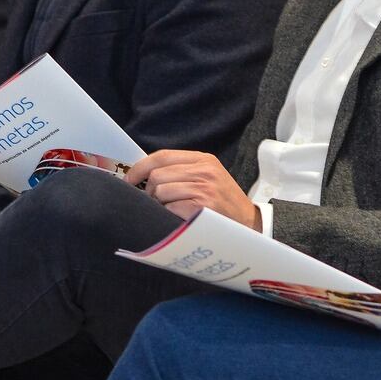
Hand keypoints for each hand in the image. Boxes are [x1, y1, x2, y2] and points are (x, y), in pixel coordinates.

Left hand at [127, 150, 259, 227]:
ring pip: (160, 191)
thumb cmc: (224, 204)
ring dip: (160, 205)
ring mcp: (204, 188)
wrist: (250, 223)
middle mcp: (204, 170)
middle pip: (157, 175)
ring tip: (172, 211)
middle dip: (149, 191)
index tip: (129, 179)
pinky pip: (170, 208)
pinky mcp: (203, 206)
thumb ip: (183, 171)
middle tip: (156, 203)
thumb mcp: (208, 178)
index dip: (140, 167)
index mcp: (203, 159)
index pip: (161, 156)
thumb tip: (145, 175)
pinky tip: (180, 218)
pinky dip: (169, 215)